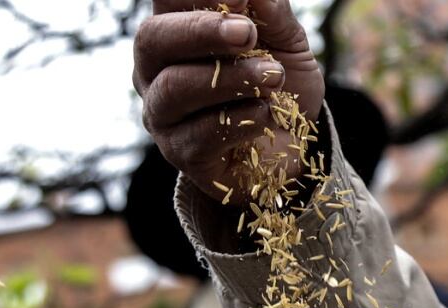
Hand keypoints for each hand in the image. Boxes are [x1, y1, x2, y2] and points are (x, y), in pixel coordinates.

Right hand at [134, 0, 324, 201]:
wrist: (295, 146)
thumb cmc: (279, 85)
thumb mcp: (287, 43)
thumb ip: (272, 14)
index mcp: (175, 29)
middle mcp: (155, 69)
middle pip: (152, 38)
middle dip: (201, 32)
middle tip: (248, 33)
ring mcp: (162, 114)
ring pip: (175, 87)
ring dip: (231, 80)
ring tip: (274, 78)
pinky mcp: (181, 153)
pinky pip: (201, 134)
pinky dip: (241, 120)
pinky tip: (266, 115)